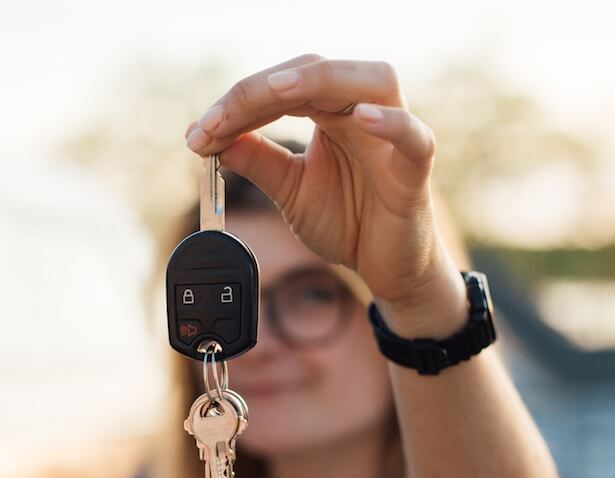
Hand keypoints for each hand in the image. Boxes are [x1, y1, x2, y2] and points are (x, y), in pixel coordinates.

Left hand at [185, 54, 460, 321]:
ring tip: (277, 92)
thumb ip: (256, 160)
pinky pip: (414, 136)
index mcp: (331, 111)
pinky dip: (391, 123)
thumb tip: (208, 137)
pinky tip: (361, 118)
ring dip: (322, 80)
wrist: (385, 268)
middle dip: (261, 89)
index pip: (284, 85)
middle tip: (219, 119)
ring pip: (373, 80)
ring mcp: (392, 136)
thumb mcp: (290, 189)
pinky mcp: (415, 169)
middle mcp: (363, 110)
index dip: (238, 102)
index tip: (199, 133)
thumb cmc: (349, 221)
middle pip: (318, 71)